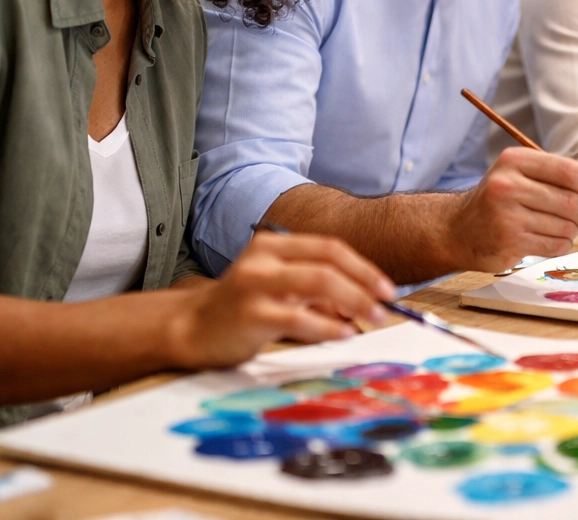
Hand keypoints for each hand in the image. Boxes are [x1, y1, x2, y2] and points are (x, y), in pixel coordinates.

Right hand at [166, 230, 395, 369]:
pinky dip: (329, 326)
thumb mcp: (280, 289)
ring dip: (353, 303)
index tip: (387, 288)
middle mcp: (263, 258)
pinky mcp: (250, 314)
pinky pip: (300, 318)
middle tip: (385, 305)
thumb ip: (316, 292)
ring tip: (371, 319)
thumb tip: (363, 304)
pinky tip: (344, 334)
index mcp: (273, 245)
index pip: (329, 247)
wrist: (190, 330)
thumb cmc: (242, 310)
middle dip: (364, 284)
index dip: (363, 267)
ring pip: (318, 284)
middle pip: (328, 263)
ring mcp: (254, 284)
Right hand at [446, 147, 577, 273]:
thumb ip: (567, 180)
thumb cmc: (500, 201)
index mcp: (516, 160)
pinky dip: (561, 245)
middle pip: (571, 202)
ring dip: (574, 233)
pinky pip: (554, 245)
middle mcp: (508, 184)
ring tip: (563, 231)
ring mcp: (506, 214)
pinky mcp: (508, 241)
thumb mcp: (529, 179)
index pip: (568, 170)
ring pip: (565, 227)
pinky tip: (547, 240)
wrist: (458, 229)